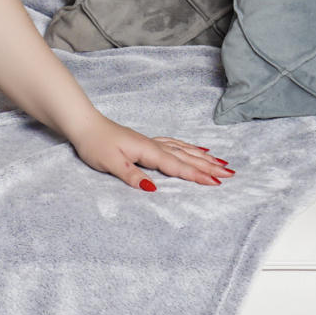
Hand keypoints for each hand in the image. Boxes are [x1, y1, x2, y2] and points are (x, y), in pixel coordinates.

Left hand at [67, 116, 234, 190]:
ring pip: (183, 150)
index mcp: (148, 151)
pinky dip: (188, 148)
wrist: (84, 125)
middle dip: (208, 167)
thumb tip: (153, 189)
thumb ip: (132, 176)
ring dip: (202, 157)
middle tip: (230, 173)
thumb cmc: (95, 144)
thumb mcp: (110, 164)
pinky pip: (175, 145)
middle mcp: (154, 145)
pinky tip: (196, 149)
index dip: (197, 175)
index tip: (217, 182)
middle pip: (186, 157)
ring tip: (221, 162)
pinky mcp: (146, 142)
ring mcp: (151, 143)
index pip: (177, 166)